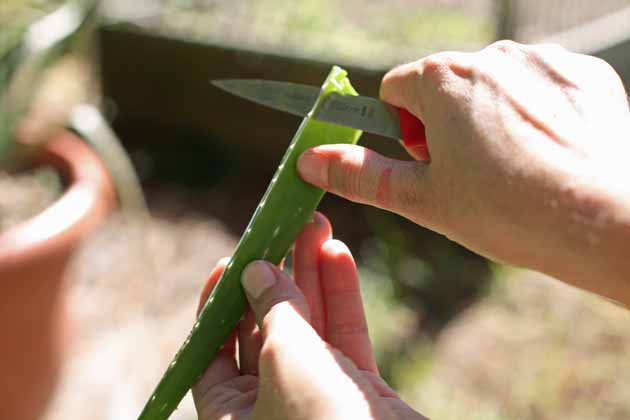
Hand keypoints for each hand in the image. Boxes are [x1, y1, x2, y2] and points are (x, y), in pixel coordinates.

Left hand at [193, 212, 426, 419]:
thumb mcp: (284, 358)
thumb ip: (272, 310)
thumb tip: (256, 271)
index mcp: (230, 414)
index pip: (211, 350)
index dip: (219, 302)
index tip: (232, 260)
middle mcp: (269, 407)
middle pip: (264, 328)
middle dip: (276, 276)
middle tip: (283, 227)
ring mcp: (316, 399)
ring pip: (308, 327)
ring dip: (311, 275)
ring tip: (315, 224)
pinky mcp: (357, 394)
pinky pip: (343, 338)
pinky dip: (340, 297)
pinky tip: (337, 254)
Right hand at [297, 41, 629, 305]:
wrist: (608, 222)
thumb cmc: (508, 211)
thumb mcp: (422, 198)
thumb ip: (361, 174)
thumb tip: (311, 161)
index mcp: (442, 79)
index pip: (396, 89)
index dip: (403, 131)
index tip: (428, 164)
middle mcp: (490, 55)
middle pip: (445, 86)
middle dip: (446, 126)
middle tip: (471, 176)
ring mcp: (542, 59)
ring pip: (494, 87)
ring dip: (491, 119)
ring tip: (516, 171)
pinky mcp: (582, 72)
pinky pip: (541, 86)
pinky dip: (537, 115)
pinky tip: (550, 155)